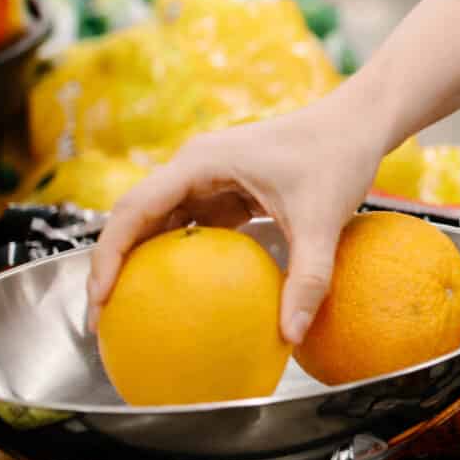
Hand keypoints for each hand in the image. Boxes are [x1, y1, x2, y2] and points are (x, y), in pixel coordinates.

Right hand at [85, 91, 393, 345]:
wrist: (359, 124)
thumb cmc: (339, 156)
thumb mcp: (323, 220)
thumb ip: (308, 278)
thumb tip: (290, 335)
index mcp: (200, 163)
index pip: (134, 210)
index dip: (107, 255)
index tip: (99, 298)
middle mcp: (194, 167)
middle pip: (134, 218)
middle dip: (112, 266)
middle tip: (103, 320)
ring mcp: (209, 178)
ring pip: (158, 223)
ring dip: (141, 263)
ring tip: (130, 314)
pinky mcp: (227, 191)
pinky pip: (191, 228)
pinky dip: (178, 259)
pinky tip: (180, 296)